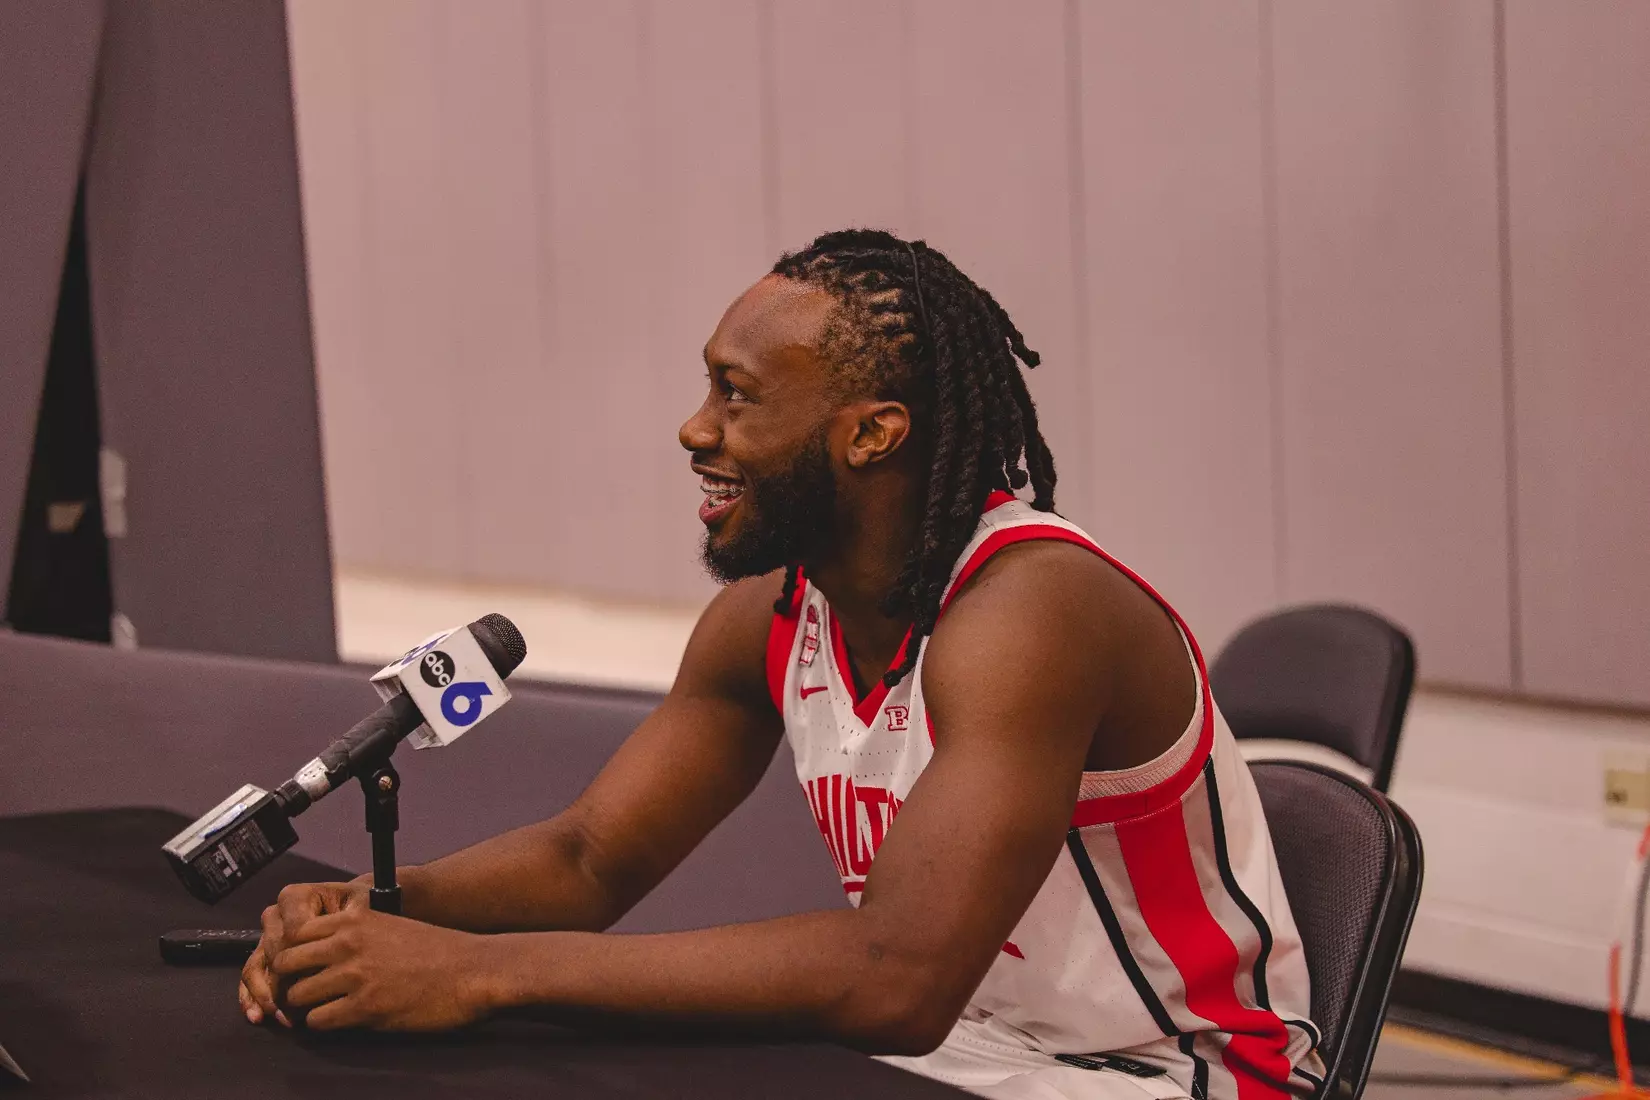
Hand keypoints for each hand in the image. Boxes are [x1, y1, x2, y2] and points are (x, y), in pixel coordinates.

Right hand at [239, 880, 366, 1026]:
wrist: (356, 910)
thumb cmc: (361, 907)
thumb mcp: (359, 906)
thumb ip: (345, 921)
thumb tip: (328, 954)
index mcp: (296, 897)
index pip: (293, 931)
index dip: (303, 955)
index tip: (321, 974)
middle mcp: (276, 915)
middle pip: (274, 951)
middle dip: (284, 979)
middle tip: (300, 1002)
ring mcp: (267, 937)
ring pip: (257, 966)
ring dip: (265, 994)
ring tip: (278, 1016)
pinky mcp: (264, 956)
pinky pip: (251, 977)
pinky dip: (251, 997)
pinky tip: (257, 1016)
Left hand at [270, 906, 499, 1031]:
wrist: (473, 970)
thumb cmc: (439, 949)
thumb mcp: (392, 925)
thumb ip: (357, 931)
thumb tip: (326, 948)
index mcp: (355, 919)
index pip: (295, 933)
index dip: (293, 953)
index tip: (302, 967)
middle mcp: (349, 943)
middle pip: (286, 963)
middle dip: (290, 980)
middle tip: (303, 992)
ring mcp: (355, 976)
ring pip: (297, 995)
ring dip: (306, 1006)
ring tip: (322, 1009)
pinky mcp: (365, 1008)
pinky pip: (318, 1021)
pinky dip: (323, 1024)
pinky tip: (340, 1020)